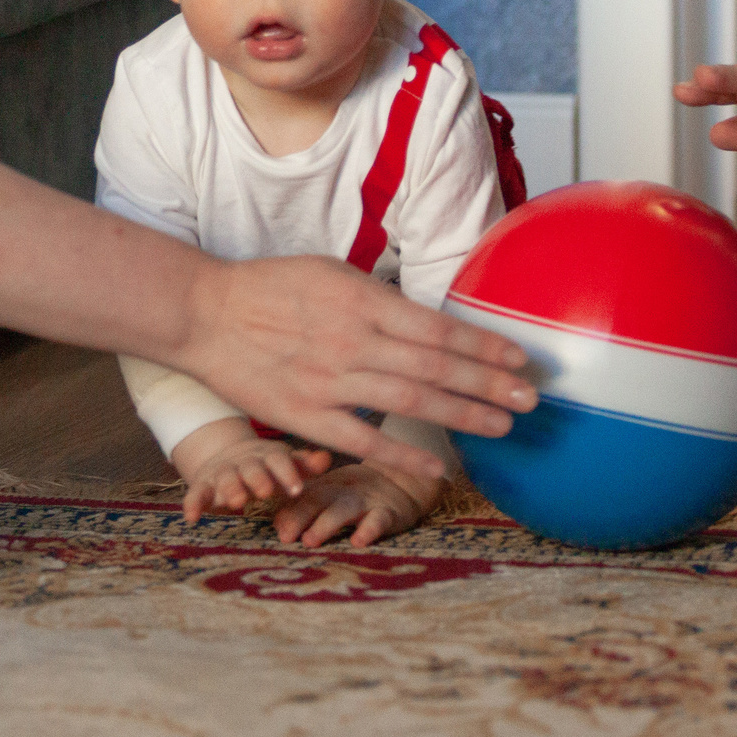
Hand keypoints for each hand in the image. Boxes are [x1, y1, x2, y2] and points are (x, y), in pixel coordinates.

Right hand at [171, 420, 334, 523]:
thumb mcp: (287, 464)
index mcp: (268, 456)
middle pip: (251, 468)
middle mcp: (245, 462)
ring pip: (225, 479)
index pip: (279, 460)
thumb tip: (326, 459)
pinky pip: (196, 494)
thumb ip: (306, 465)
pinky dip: (192, 504)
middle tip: (266, 492)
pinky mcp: (203, 485)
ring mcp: (223, 472)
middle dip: (258, 478)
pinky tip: (193, 519)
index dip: (288, 473)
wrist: (229, 455)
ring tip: (237, 502)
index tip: (297, 489)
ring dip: (230, 488)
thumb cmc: (268, 466)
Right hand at [174, 256, 536, 484]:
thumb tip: (428, 320)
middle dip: (489, 383)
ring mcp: (329, 380)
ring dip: (462, 414)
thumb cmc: (270, 287)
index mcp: (361, 299)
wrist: (204, 313)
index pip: (437, 327)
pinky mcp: (305, 414)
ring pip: (410, 400)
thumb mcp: (331, 272)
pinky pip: (364, 440)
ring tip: (504, 426)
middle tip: (532, 399)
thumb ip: (379, 299)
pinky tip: (440, 464)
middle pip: (435, 365)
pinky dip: (405, 452)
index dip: (483, 345)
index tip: (519, 359)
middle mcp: (352, 340)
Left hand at [273, 461, 441, 547]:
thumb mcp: (332, 495)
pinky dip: (369, 529)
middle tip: (285, 536)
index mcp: (326, 486)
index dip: (288, 509)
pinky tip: (358, 541)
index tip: (276, 527)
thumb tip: (277, 524)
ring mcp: (366, 500)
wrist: (405, 480)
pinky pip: (379, 520)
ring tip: (310, 540)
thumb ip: (305, 508)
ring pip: (344, 509)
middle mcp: (343, 491)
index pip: (302, 495)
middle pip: (318, 500)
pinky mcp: (390, 512)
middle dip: (299, 516)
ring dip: (326, 524)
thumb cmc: (357, 494)